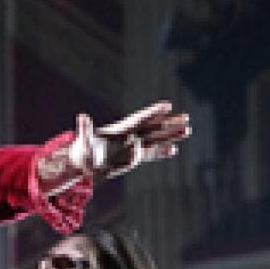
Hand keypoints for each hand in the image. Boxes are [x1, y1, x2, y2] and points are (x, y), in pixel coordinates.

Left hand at [60, 101, 190, 181]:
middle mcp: (130, 136)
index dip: (153, 112)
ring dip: (170, 135)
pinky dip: (162, 152)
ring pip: (156, 139)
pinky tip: (174, 150)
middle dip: (169, 123)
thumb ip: (85, 129)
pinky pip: (151, 153)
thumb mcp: (83, 139)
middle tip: (186, 117)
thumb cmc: (82, 150)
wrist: (83, 162)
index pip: (140, 119)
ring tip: (187, 130)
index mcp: (120, 130)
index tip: (167, 106)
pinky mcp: (134, 157)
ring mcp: (133, 146)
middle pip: (153, 127)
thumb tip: (82, 117)